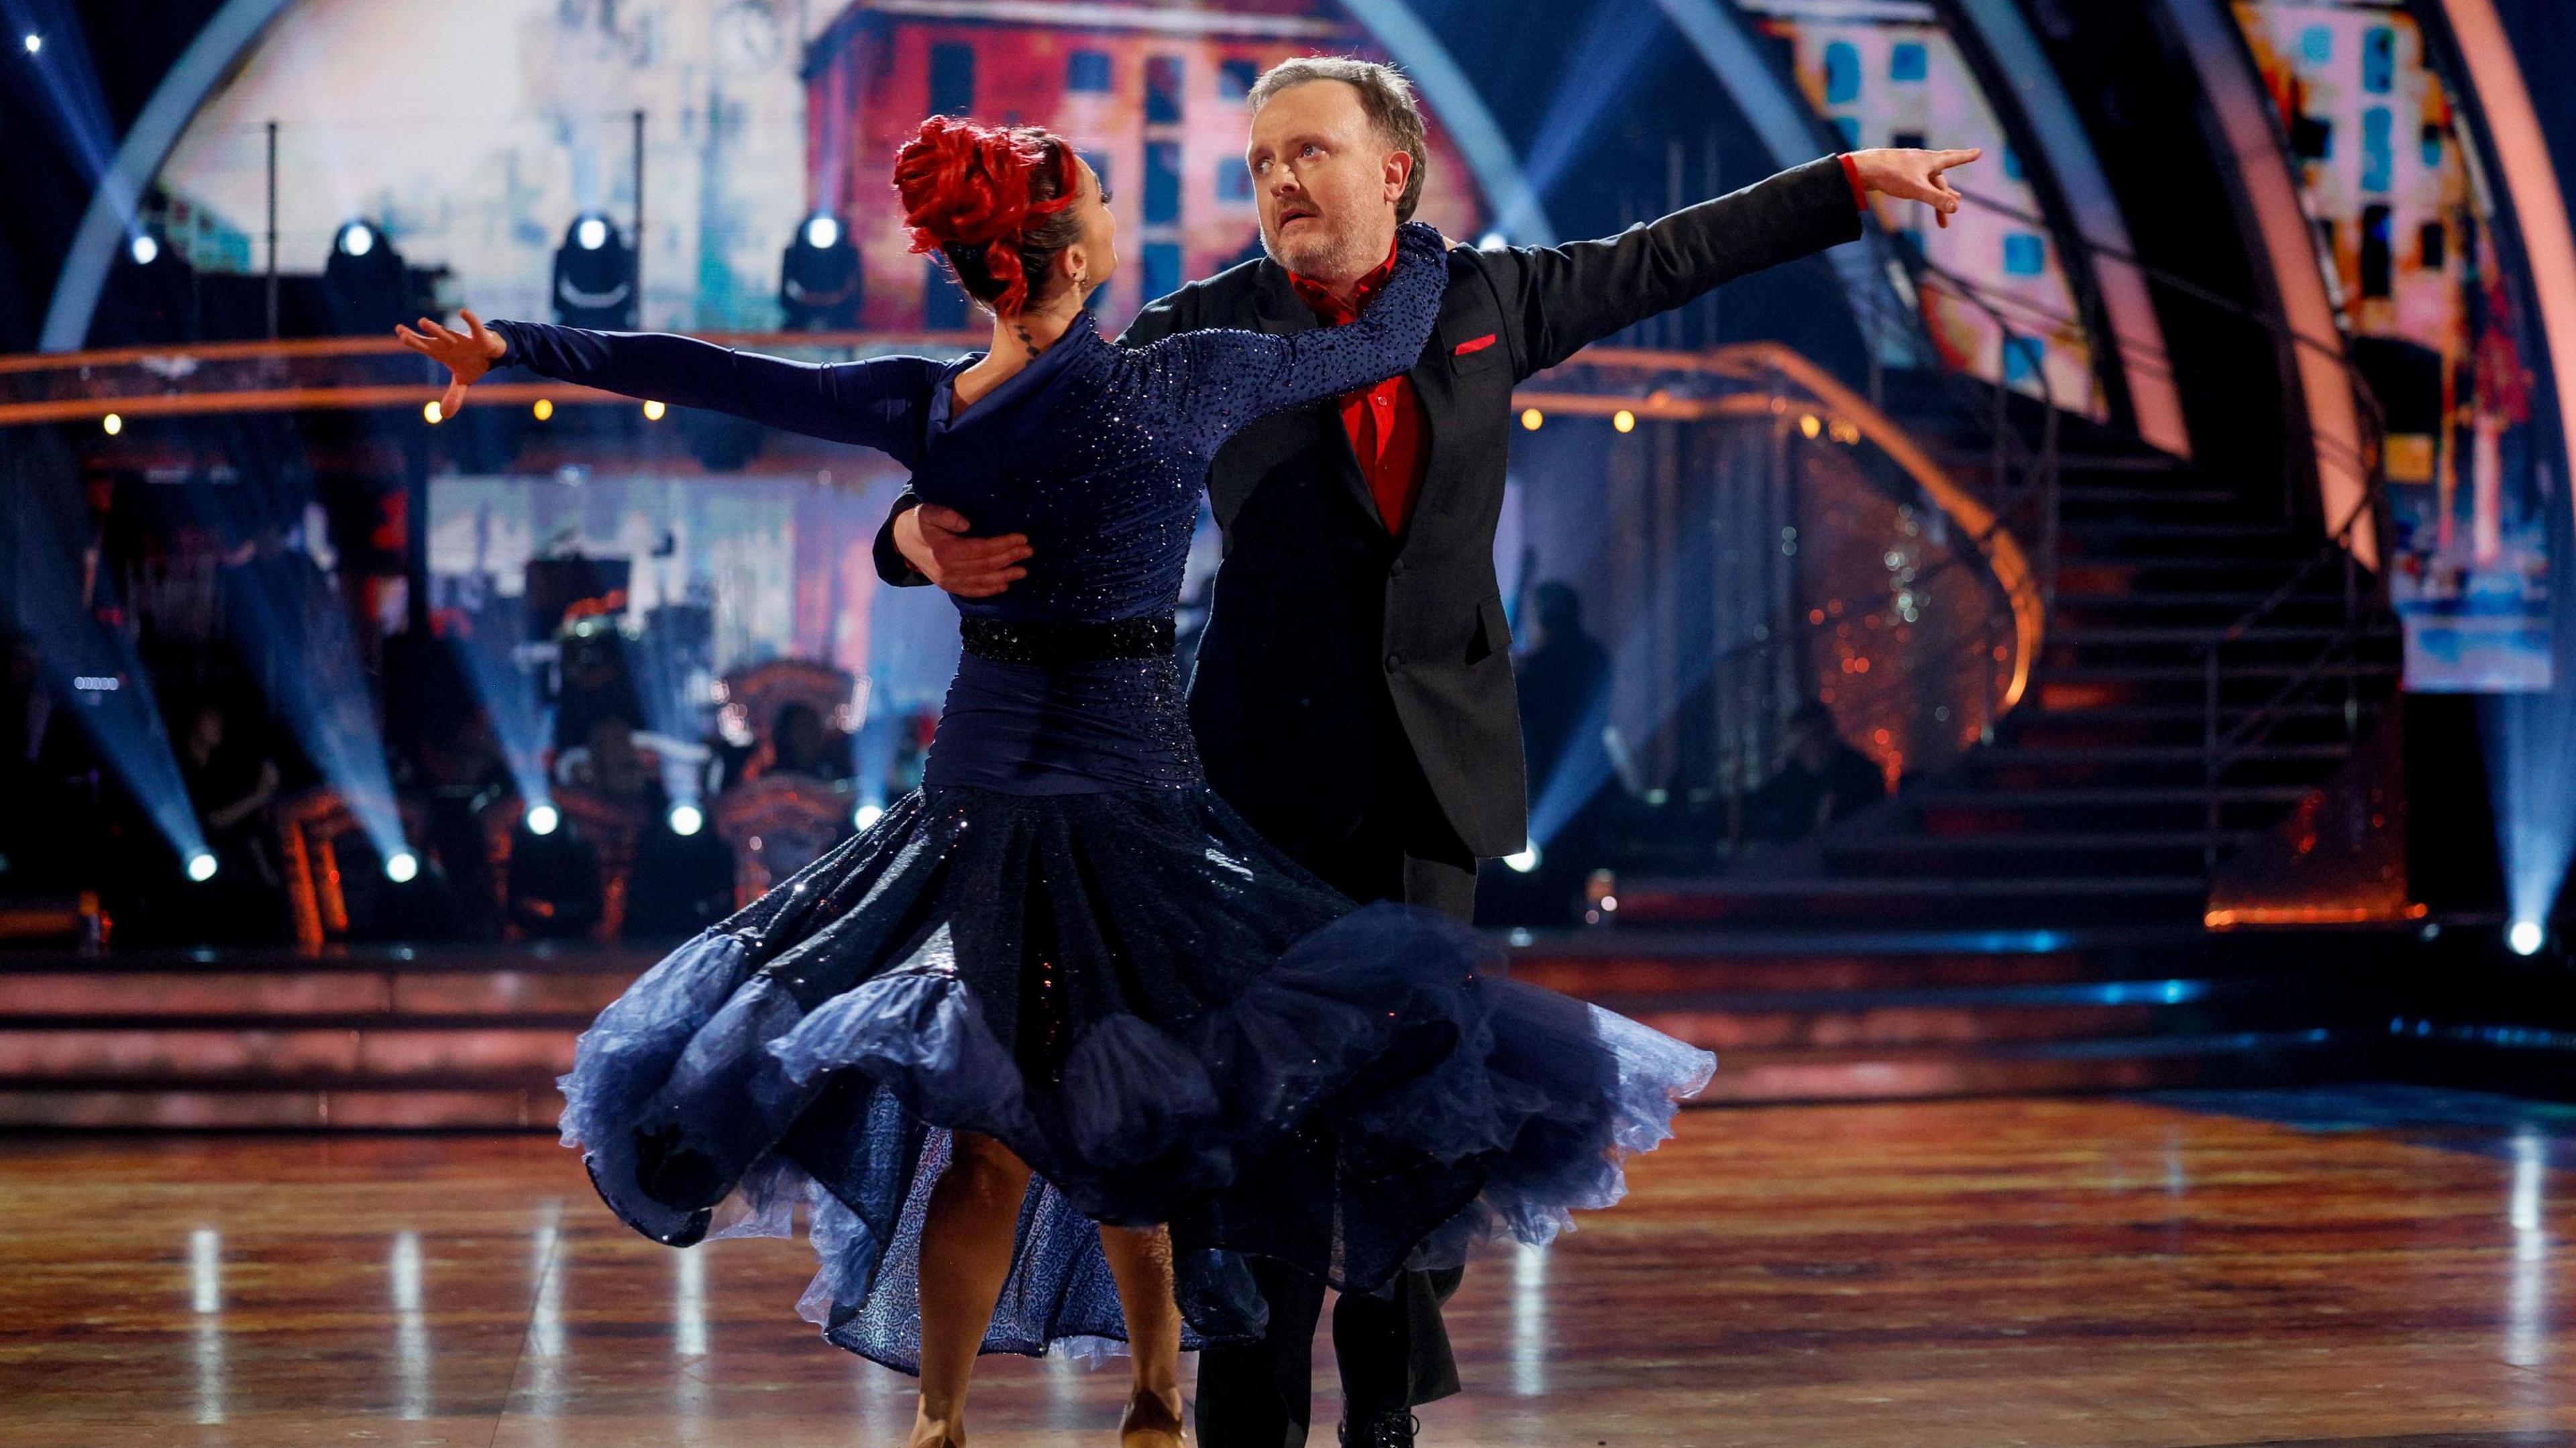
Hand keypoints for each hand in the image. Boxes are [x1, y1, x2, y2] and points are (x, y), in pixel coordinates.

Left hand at [394, 308, 506, 415]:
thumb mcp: (463, 381)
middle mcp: (450, 343)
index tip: (399, 331)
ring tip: (421, 322)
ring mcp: (463, 340)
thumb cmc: (473, 362)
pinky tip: (463, 312)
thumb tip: (444, 415)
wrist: (493, 353)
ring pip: (447, 333)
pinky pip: (475, 326)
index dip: (411, 340)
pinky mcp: (480, 337)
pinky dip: (470, 320)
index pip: (423, 345)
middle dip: (417, 337)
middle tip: (401, 332)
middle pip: (431, 340)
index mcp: (443, 351)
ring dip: (435, 329)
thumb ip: (454, 395)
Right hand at [894, 504, 1030, 597]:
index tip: (1022, 538)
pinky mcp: (949, 586)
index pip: (982, 549)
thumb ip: (945, 515)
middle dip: (1010, 558)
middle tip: (1029, 551)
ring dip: (1005, 577)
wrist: (901, 542)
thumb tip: (967, 524)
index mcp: (945, 551)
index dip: (1004, 544)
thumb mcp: (927, 512)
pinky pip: (973, 591)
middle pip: (986, 565)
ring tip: (1023, 571)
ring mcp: (948, 581)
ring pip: (983, 581)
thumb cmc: (918, 523)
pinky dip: (990, 590)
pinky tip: (1005, 585)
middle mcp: (948, 570)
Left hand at [1851, 148, 1982, 228]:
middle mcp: (1922, 161)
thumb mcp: (1917, 189)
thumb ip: (1936, 199)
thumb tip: (1955, 208)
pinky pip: (1917, 182)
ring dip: (1936, 195)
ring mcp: (1910, 166)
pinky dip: (1923, 191)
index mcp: (1930, 161)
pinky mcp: (1899, 172)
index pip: (1953, 159)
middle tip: (1956, 204)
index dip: (1966, 157)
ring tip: (1943, 206)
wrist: (1865, 168)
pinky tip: (1919, 192)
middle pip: (1941, 179)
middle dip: (1948, 194)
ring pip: (1928, 182)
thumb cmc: (1891, 175)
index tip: (1979, 152)